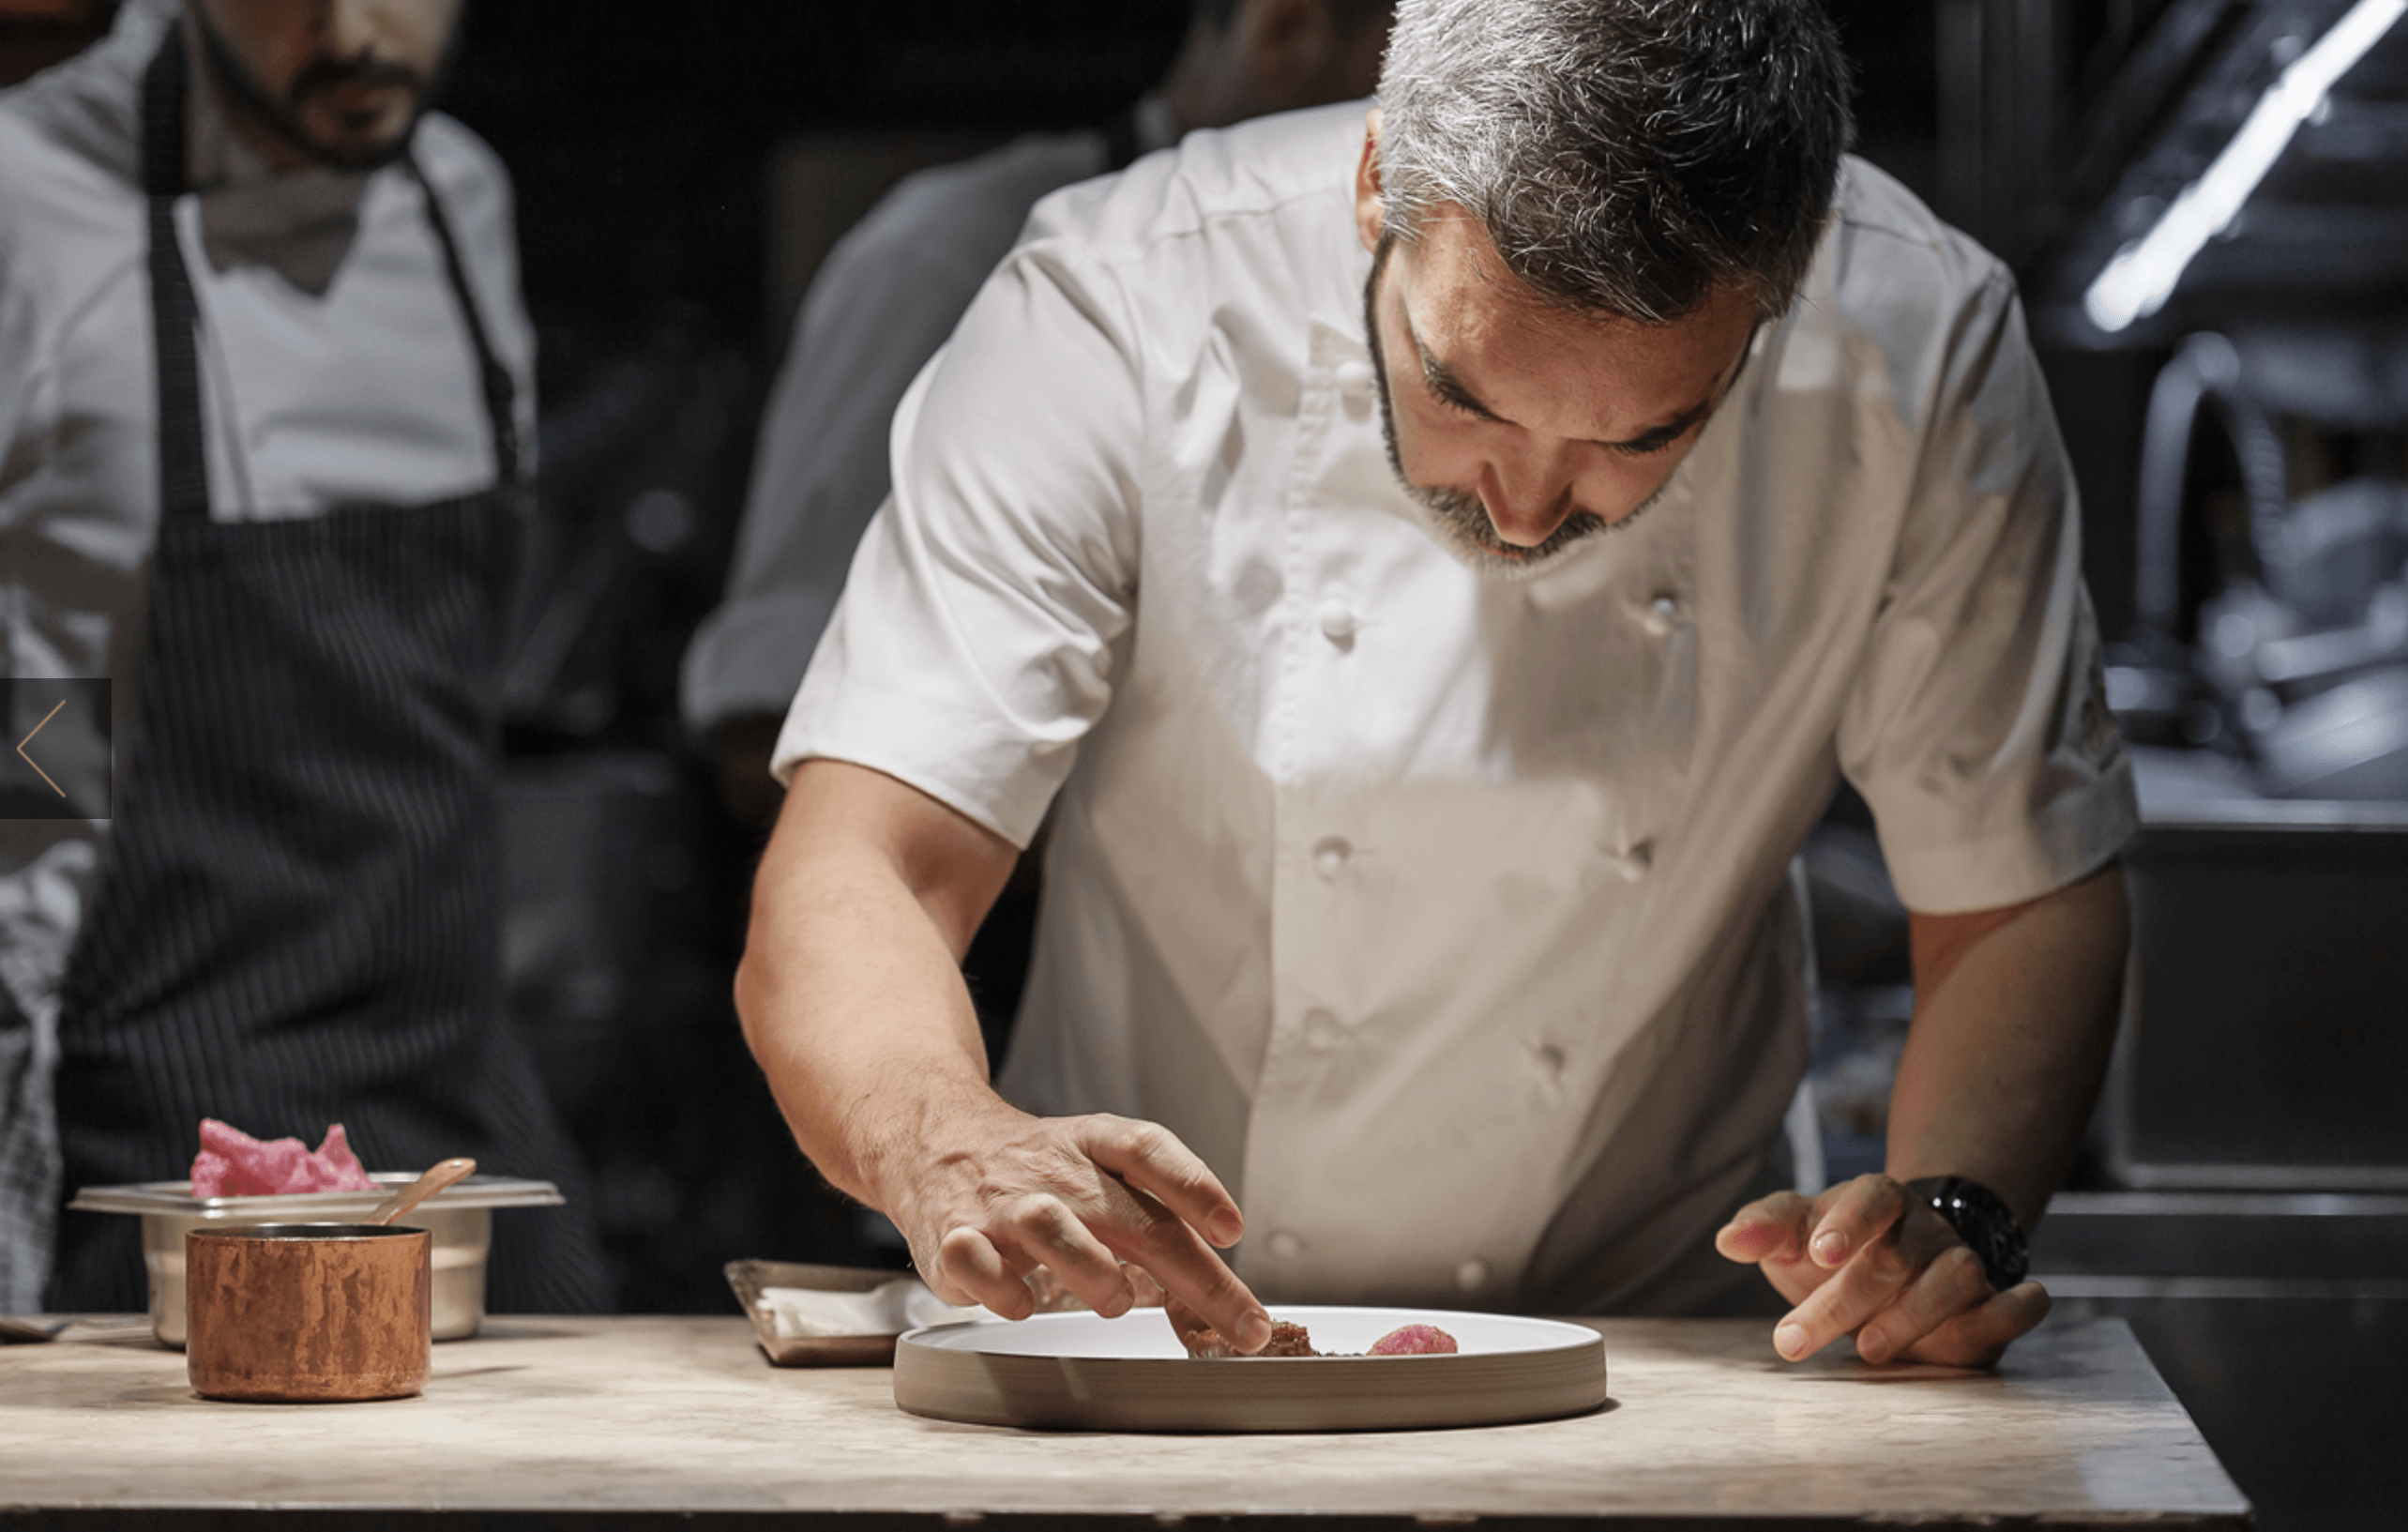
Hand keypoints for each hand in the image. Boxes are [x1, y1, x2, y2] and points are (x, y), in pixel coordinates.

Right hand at [883, 1103, 1272, 1352]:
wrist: (935, 1140)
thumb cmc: (1036, 1167)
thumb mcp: (1099, 1165)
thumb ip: (1155, 1216)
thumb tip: (1217, 1290)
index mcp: (1094, 1144)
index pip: (1149, 1150)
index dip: (1195, 1187)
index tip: (1233, 1230)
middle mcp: (1055, 1171)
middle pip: (1134, 1218)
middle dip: (1198, 1278)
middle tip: (1242, 1325)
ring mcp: (1003, 1203)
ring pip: (1054, 1228)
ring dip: (1096, 1273)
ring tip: (1115, 1299)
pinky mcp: (955, 1236)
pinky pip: (978, 1263)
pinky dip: (1005, 1291)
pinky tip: (1023, 1303)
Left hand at [1714, 1173, 2049, 1366]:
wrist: (1896, 1263)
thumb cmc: (1833, 1249)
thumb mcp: (1794, 1233)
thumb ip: (1764, 1229)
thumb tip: (1727, 1241)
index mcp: (1879, 1201)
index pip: (1872, 1197)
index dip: (1849, 1221)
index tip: (1817, 1252)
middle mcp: (1925, 1230)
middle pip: (1897, 1255)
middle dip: (1844, 1299)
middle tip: (1791, 1339)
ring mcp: (1962, 1266)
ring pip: (1958, 1277)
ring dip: (1915, 1315)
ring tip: (1868, 1349)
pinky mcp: (1991, 1308)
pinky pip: (2018, 1303)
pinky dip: (2018, 1309)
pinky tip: (2003, 1315)